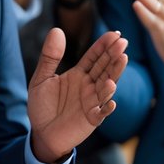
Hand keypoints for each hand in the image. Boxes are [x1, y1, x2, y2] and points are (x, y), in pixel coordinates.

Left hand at [28, 28, 126, 161]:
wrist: (41, 133)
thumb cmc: (43, 106)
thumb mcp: (41, 78)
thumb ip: (49, 56)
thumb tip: (56, 30)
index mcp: (79, 74)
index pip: (94, 56)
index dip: (103, 45)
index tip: (114, 33)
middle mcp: (89, 86)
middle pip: (104, 67)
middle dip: (113, 55)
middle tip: (122, 42)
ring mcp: (92, 102)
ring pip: (106, 86)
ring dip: (114, 75)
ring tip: (121, 61)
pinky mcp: (91, 119)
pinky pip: (101, 113)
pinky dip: (107, 107)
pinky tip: (111, 101)